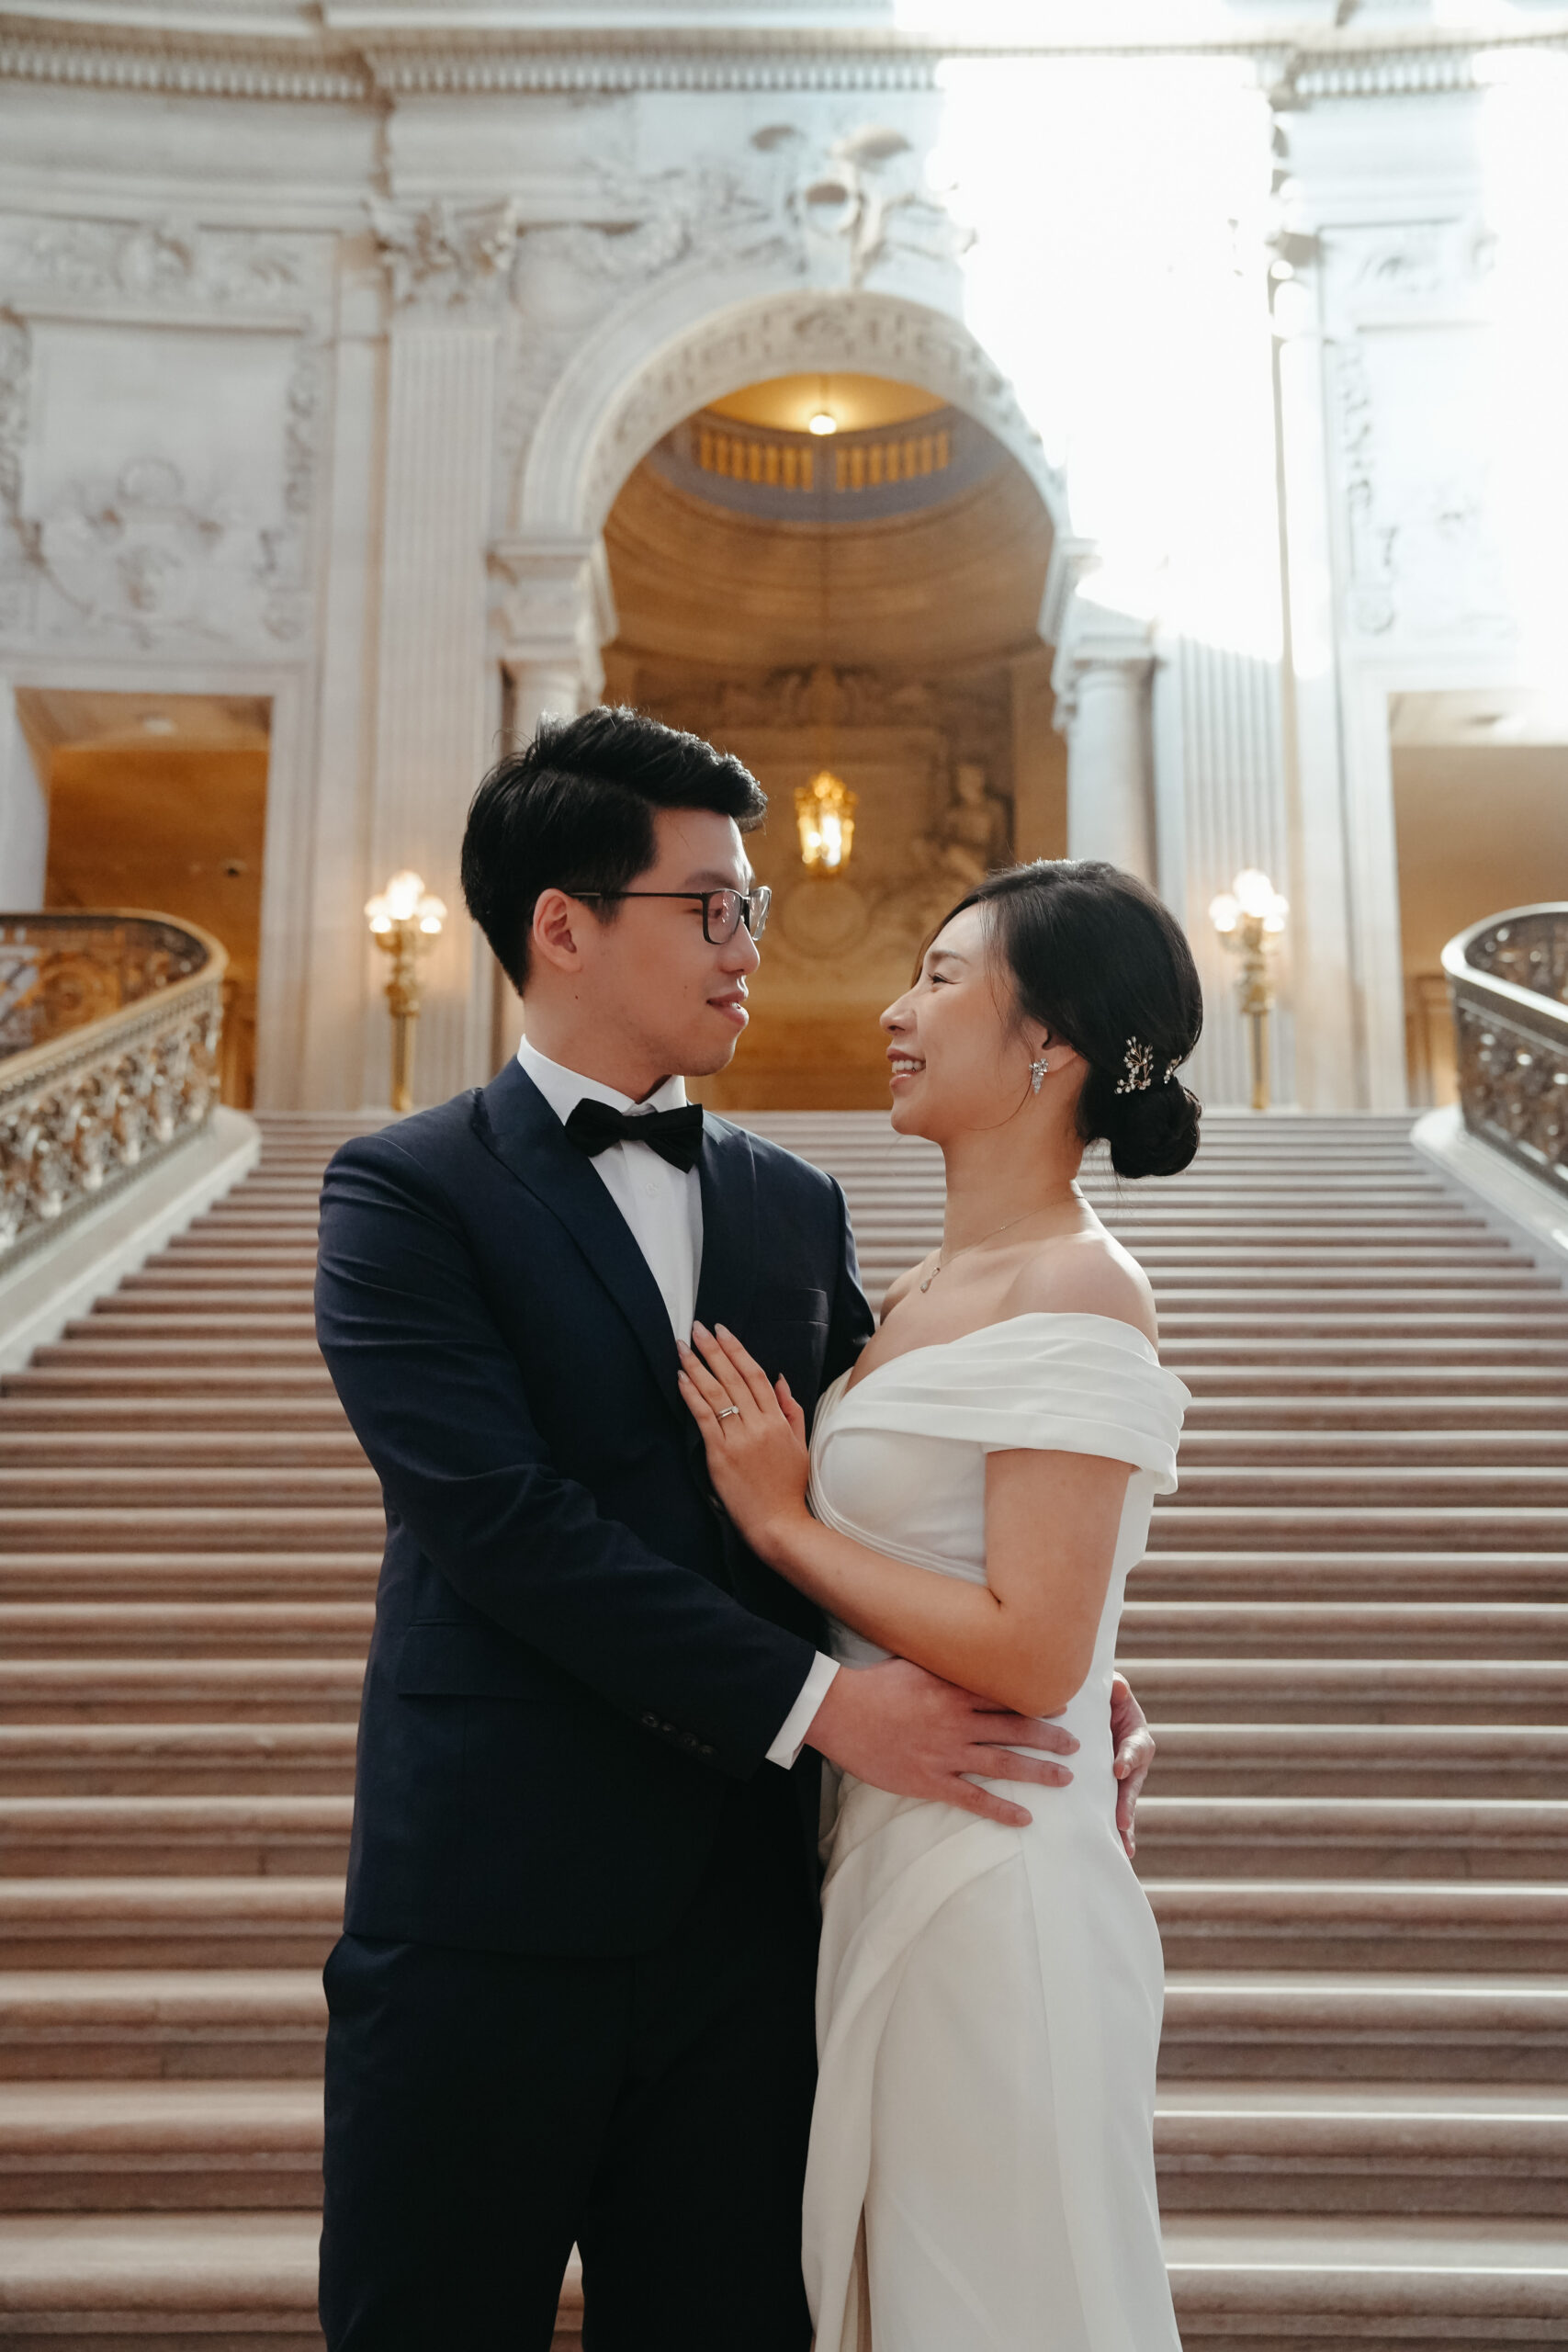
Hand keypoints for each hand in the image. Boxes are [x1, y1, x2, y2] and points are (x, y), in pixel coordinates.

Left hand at [678, 1322, 811, 1559]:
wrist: (779, 1523)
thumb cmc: (789, 1487)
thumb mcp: (800, 1444)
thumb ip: (791, 1410)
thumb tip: (780, 1379)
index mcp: (778, 1420)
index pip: (755, 1375)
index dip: (737, 1350)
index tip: (722, 1331)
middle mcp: (759, 1424)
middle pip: (733, 1377)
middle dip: (713, 1349)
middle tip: (697, 1328)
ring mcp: (739, 1438)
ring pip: (716, 1393)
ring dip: (697, 1366)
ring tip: (682, 1347)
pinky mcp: (721, 1454)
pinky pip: (704, 1417)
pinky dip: (691, 1395)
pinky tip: (681, 1378)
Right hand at [808, 1656, 1079, 1830]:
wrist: (838, 1711)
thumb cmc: (873, 1684)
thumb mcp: (913, 1663)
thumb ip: (944, 1665)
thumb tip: (967, 1653)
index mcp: (954, 1691)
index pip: (1007, 1697)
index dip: (1038, 1702)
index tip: (1064, 1705)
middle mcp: (958, 1722)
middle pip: (1015, 1730)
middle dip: (1050, 1737)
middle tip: (1076, 1744)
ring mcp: (946, 1753)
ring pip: (1003, 1764)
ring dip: (1038, 1772)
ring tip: (1065, 1779)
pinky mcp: (930, 1781)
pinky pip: (973, 1798)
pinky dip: (1001, 1810)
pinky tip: (1025, 1818)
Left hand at [1110, 1669, 1154, 1858]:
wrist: (1099, 1711)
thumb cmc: (1106, 1699)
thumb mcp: (1113, 1691)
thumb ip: (1116, 1689)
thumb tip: (1117, 1686)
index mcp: (1136, 1736)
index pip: (1134, 1748)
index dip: (1128, 1758)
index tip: (1118, 1768)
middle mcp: (1133, 1761)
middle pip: (1132, 1785)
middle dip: (1127, 1804)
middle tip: (1122, 1820)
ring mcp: (1123, 1778)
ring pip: (1125, 1803)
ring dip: (1124, 1824)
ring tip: (1123, 1847)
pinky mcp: (1110, 1789)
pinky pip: (1114, 1811)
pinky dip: (1118, 1831)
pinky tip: (1120, 1851)